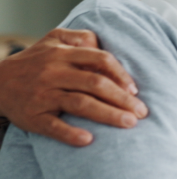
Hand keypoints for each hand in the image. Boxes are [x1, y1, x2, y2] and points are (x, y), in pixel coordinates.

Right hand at [0, 28, 147, 145]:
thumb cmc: (36, 61)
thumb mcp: (54, 39)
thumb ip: (81, 38)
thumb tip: (107, 44)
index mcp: (62, 53)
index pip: (100, 60)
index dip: (121, 75)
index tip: (136, 90)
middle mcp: (53, 72)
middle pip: (95, 84)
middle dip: (122, 99)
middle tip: (142, 112)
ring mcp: (42, 95)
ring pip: (80, 104)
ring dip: (107, 114)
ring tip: (129, 123)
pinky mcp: (32, 116)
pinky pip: (53, 126)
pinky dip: (70, 134)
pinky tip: (89, 140)